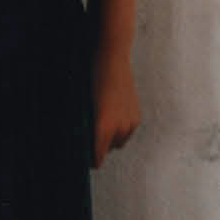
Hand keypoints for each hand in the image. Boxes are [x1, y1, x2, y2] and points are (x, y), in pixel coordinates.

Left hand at [90, 54, 141, 169]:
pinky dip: (119, 128)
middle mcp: (120, 128)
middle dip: (99, 144)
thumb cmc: (92, 81)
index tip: (82, 157)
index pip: (98, 157)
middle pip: (108, 150)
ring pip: (119, 141)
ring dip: (111, 137)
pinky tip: (111, 114)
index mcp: (104, 127)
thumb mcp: (85, 106)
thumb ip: (86, 127)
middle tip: (89, 133)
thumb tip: (82, 141)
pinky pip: (127, 131)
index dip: (89, 159)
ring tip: (100, 122)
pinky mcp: (137, 116)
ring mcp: (130, 123)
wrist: (112, 60)